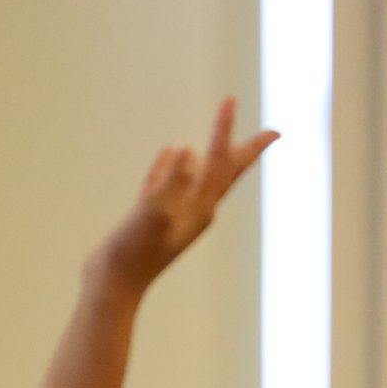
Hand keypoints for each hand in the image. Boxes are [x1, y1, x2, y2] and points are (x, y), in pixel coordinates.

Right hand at [90, 98, 276, 296]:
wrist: (113, 286)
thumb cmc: (132, 253)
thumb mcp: (153, 213)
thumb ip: (173, 182)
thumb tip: (190, 151)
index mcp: (200, 207)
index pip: (223, 162)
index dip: (228, 130)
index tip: (232, 100)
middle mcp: (196, 211)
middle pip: (227, 172)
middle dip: (247, 148)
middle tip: (273, 132)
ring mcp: (175, 214)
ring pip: (200, 176)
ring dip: (214, 155)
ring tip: (222, 137)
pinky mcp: (152, 216)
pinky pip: (168, 182)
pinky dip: (172, 165)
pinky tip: (170, 154)